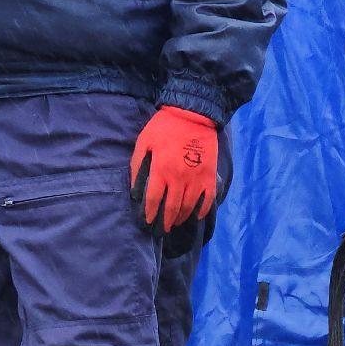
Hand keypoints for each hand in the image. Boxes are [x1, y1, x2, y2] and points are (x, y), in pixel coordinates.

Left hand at [131, 105, 218, 235]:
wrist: (193, 115)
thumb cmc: (164, 127)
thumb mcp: (144, 142)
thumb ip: (138, 165)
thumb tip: (134, 188)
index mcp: (161, 170)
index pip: (154, 199)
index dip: (150, 214)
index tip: (148, 223)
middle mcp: (179, 179)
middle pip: (172, 208)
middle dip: (166, 221)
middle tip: (162, 230)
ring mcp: (197, 179)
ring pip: (189, 207)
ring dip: (181, 218)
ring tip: (175, 223)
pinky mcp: (210, 176)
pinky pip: (207, 200)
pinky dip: (202, 211)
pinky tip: (195, 216)